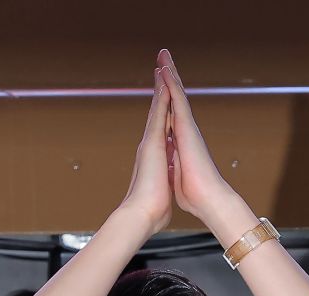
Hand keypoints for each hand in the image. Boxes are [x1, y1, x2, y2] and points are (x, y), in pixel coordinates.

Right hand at [119, 66, 172, 235]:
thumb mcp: (160, 194)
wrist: (141, 214)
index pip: (161, 131)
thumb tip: (162, 193)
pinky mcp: (152, 142)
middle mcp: (150, 147)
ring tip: (162, 67)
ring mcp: (150, 142)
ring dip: (160, 87)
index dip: (164, 114)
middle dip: (160, 93)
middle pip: (157, 114)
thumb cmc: (153, 210)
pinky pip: (159, 113)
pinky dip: (162, 97)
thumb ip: (160, 187)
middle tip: (160, 71)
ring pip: (157, 109)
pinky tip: (164, 81)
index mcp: (155, 159)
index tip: (167, 100)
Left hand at [158, 49, 233, 222]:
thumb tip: (171, 170)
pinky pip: (177, 100)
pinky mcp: (187, 128)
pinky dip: (171, 84)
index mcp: (179, 144)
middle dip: (168, 80)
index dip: (165, 101)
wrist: (207, 199)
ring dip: (170, 74)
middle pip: (174, 101)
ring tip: (164, 56)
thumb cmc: (193, 195)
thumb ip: (174, 169)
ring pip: (176, 95)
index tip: (160, 86)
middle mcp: (184, 133)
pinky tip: (165, 70)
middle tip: (163, 60)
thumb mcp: (177, 178)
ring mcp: (187, 128)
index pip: (170, 117)